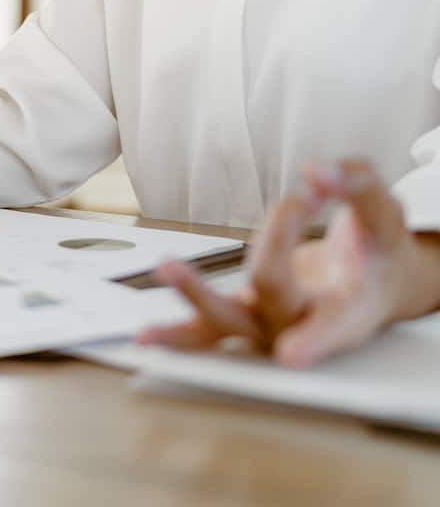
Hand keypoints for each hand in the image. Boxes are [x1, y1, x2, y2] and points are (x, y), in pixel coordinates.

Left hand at [137, 160, 439, 367]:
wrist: (374, 285)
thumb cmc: (377, 252)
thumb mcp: (384, 214)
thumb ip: (357, 186)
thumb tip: (317, 172)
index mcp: (350, 306)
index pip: (333, 324)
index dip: (314, 341)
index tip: (292, 355)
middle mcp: (304, 322)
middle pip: (274, 293)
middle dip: (266, 256)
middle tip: (270, 224)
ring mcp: (267, 324)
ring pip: (227, 321)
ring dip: (195, 297)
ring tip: (167, 268)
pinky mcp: (242, 318)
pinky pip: (207, 330)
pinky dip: (178, 334)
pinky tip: (143, 337)